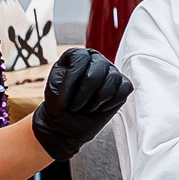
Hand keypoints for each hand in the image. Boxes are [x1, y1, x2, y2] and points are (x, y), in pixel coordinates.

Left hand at [30, 47, 131, 161]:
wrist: (68, 123)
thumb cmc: (60, 105)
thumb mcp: (53, 91)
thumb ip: (66, 79)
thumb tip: (86, 77)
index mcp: (77, 56)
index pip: (80, 58)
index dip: (72, 81)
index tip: (63, 101)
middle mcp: (96, 60)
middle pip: (99, 67)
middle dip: (85, 92)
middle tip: (75, 107)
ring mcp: (111, 72)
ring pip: (113, 79)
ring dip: (98, 100)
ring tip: (87, 108)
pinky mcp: (122, 85)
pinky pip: (125, 89)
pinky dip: (112, 102)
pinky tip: (101, 108)